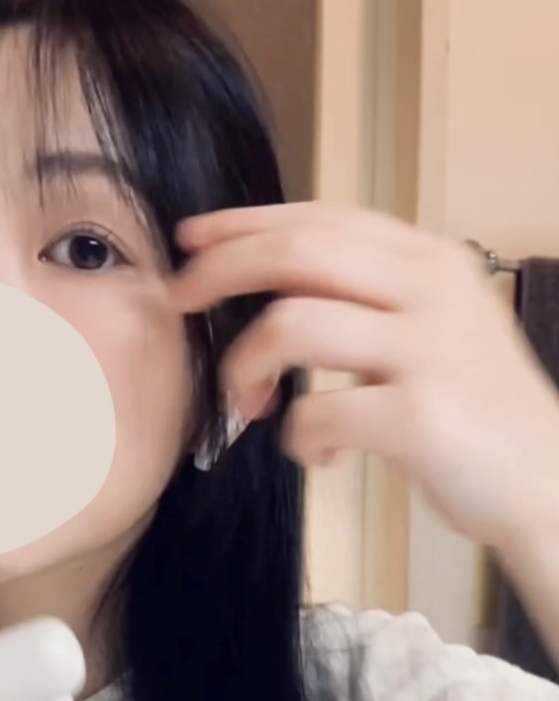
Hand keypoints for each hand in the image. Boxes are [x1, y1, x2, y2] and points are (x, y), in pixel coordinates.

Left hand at [171, 203, 558, 551]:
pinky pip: (318, 413)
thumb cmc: (476, 406)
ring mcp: (428, 348)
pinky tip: (319, 456)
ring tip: (249, 405)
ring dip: (246, 366)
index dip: (246, 223)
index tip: (191, 236)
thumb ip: (366, 296)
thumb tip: (269, 294)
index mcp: (428, 259)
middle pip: (296, 253)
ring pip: (292, 325)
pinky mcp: (421, 414)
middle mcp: (430, 288)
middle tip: (179, 299)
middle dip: (221, 269)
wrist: (552, 481)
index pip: (320, 218)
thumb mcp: (432, 326)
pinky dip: (299, 439)